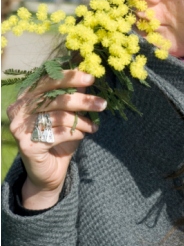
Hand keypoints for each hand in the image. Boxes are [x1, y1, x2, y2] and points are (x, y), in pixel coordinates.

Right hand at [7, 69, 105, 209]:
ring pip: (58, 116)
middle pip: (54, 98)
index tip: (91, 78)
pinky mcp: (27, 144)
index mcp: (26, 95)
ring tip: (93, 126)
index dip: (69, 77)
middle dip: (81, 100)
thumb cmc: (59, 137)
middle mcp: (19, 109)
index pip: (48, 79)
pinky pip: (58, 134)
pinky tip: (82, 135)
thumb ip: (74, 94)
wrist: (49, 171)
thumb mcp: (68, 112)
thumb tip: (88, 74)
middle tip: (102, 103)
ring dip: (81, 121)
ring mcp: (20, 127)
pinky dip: (75, 133)